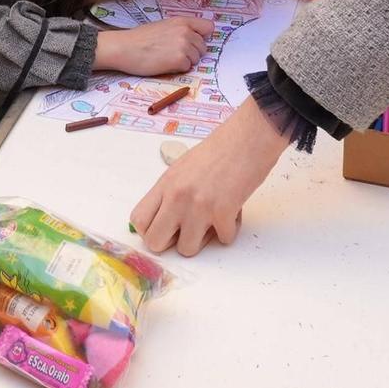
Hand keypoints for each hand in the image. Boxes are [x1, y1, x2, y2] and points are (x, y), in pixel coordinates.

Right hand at [93, 16, 212, 75]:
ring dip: (185, 61)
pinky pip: (187, 67)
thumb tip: (194, 37)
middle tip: (174, 53)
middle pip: (203, 47)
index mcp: (182, 21)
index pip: (209, 27)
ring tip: (167, 58)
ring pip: (196, 58)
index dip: (202, 36)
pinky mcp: (179, 60)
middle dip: (192, 52)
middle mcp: (186, 31)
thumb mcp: (163, 25)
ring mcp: (184, 45)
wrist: (124, 47)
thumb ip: (180, 29)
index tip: (194, 41)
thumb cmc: (140, 38)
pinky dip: (178, 68)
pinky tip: (164, 64)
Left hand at [132, 98, 290, 255]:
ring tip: (213, 221)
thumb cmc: (220, 149)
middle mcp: (177, 197)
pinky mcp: (224, 213)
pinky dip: (230, 231)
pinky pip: (222, 240)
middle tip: (188, 231)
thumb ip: (172, 192)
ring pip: (187, 250)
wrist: (249, 137)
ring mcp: (199, 206)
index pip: (139, 220)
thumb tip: (166, 219)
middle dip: (171, 243)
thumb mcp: (184, 167)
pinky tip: (233, 212)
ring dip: (203, 240)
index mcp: (165, 183)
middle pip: (155, 242)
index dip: (151, 230)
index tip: (166, 227)